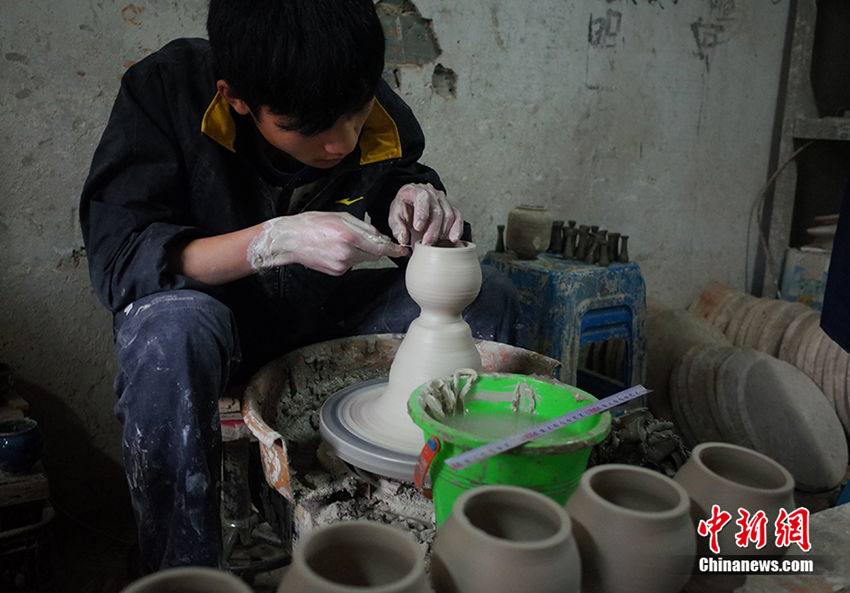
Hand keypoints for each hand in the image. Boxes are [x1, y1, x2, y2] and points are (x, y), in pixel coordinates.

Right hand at [246, 211, 407, 274]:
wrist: (290, 240)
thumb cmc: (313, 224)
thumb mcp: (340, 216)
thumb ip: (363, 227)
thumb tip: (380, 236)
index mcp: (349, 236)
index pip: (379, 246)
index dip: (393, 249)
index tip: (402, 251)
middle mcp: (347, 252)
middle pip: (373, 254)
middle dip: (374, 247)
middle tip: (364, 238)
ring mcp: (342, 265)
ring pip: (362, 258)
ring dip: (360, 251)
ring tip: (342, 240)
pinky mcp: (337, 272)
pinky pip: (351, 263)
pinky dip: (349, 256)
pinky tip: (336, 249)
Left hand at [388, 183, 463, 245]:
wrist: (411, 203)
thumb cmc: (404, 208)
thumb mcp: (395, 216)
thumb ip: (397, 227)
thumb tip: (404, 238)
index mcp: (415, 191)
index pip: (422, 198)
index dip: (421, 213)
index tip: (418, 228)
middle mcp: (431, 192)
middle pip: (437, 211)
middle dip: (432, 231)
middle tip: (426, 244)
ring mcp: (442, 199)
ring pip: (449, 215)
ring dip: (442, 232)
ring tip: (434, 244)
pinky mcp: (450, 207)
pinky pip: (457, 217)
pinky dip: (457, 229)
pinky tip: (453, 239)